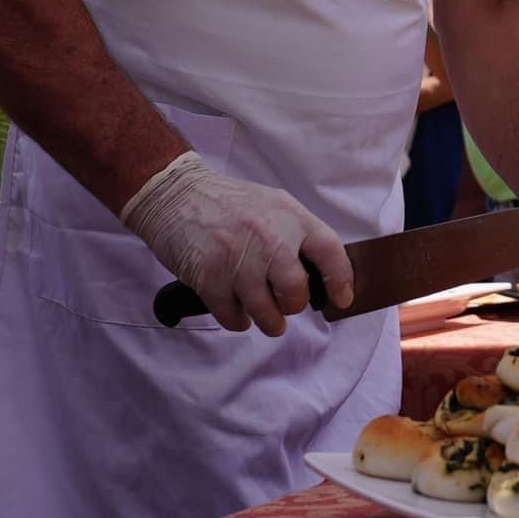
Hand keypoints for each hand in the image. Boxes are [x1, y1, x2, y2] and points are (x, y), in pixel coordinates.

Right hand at [119, 152, 353, 335]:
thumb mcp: (273, 205)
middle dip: (293, 305)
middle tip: (287, 305)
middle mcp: (268, 237)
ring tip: (267, 320)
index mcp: (290, 216)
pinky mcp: (209, 277)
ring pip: (265, 311)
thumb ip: (296, 234)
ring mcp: (237, 258)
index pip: (329, 251)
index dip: (340, 280)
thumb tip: (319, 273)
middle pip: (295, 290)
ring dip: (269, 322)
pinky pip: (232, 315)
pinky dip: (238, 321)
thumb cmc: (229, 204)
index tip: (342, 299)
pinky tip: (238, 313)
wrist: (176, 195)